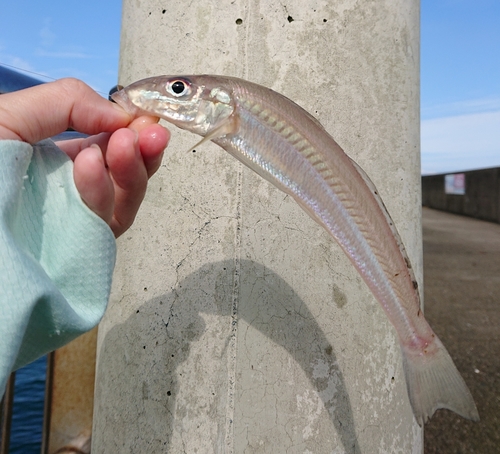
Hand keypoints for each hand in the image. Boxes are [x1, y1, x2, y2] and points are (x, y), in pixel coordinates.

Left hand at [0, 78, 169, 236]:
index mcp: (60, 159)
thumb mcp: (11, 114)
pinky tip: (91, 166)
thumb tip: (121, 115)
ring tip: (125, 144)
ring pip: (124, 201)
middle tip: (154, 134)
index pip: (111, 147)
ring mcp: (76, 222)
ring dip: (130, 171)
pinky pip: (102, 223)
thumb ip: (67, 102)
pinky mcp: (76, 248)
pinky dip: (101, 193)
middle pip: (127, 177)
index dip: (134, 132)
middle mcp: (73, 191)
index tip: (147, 118)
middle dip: (144, 152)